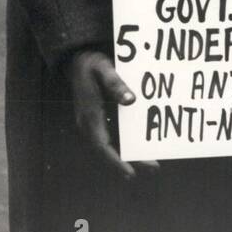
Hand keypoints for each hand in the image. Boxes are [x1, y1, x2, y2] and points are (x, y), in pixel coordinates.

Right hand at [65, 49, 156, 179]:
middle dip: (128, 160)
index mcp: (89, 114)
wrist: (77, 60)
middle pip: (108, 148)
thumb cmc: (92, 63)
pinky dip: (123, 143)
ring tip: (151, 161)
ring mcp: (92, 122)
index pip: (102, 144)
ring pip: (110, 144)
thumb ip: (115, 82)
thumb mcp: (103, 67)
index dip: (116, 160)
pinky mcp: (97, 118)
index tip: (130, 171)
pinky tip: (138, 145)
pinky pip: (111, 135)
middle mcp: (88, 123)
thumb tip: (130, 100)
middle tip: (154, 167)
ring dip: (128, 153)